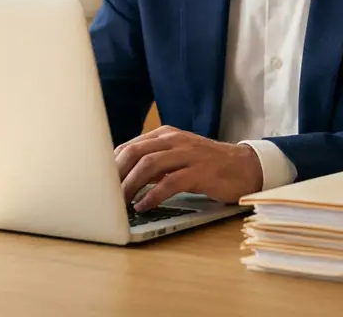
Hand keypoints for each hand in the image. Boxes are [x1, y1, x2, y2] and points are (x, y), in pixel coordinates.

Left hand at [115, 126, 263, 210]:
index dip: (110, 166)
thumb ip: (153, 163)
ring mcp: (188, 154)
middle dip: (115, 175)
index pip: (129, 146)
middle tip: (103, 196)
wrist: (244, 166)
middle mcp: (174, 140)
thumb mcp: (177, 157)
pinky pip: (170, 183)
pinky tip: (144, 207)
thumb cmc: (207, 165)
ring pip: (149, 165)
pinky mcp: (200, 171)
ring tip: (119, 204)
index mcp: (166, 135)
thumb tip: (121, 179)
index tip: (98, 184)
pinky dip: (153, 196)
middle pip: (134, 152)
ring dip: (130, 186)